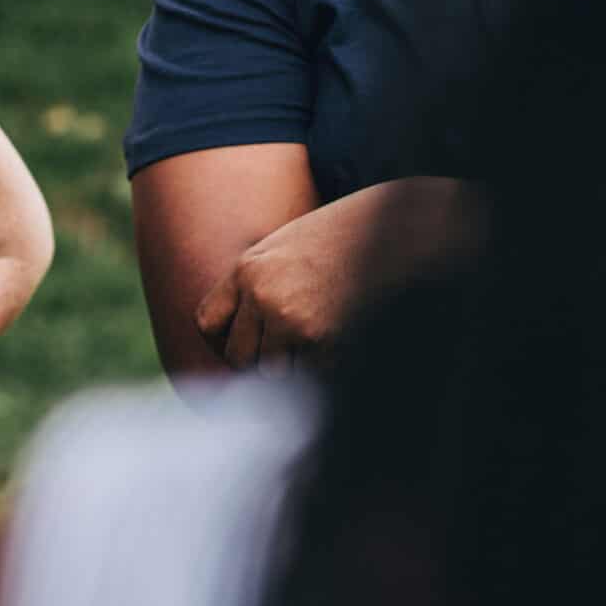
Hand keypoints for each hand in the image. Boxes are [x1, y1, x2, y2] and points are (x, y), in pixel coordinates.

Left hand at [194, 208, 359, 369]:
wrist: (398, 229)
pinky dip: (323, 372)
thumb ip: (257, 284)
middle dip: (258, 362)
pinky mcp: (327, 341)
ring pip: (273, 373)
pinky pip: (311, 376)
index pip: (207, 322)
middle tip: (285, 354)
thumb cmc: (344, 239)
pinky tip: (342, 347)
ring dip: (292, 369)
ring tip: (318, 347)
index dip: (222, 339)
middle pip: (238, 356)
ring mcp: (293, 321)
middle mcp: (263, 296)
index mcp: (247, 269)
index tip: (245, 342)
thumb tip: (245, 328)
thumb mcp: (285, 247)